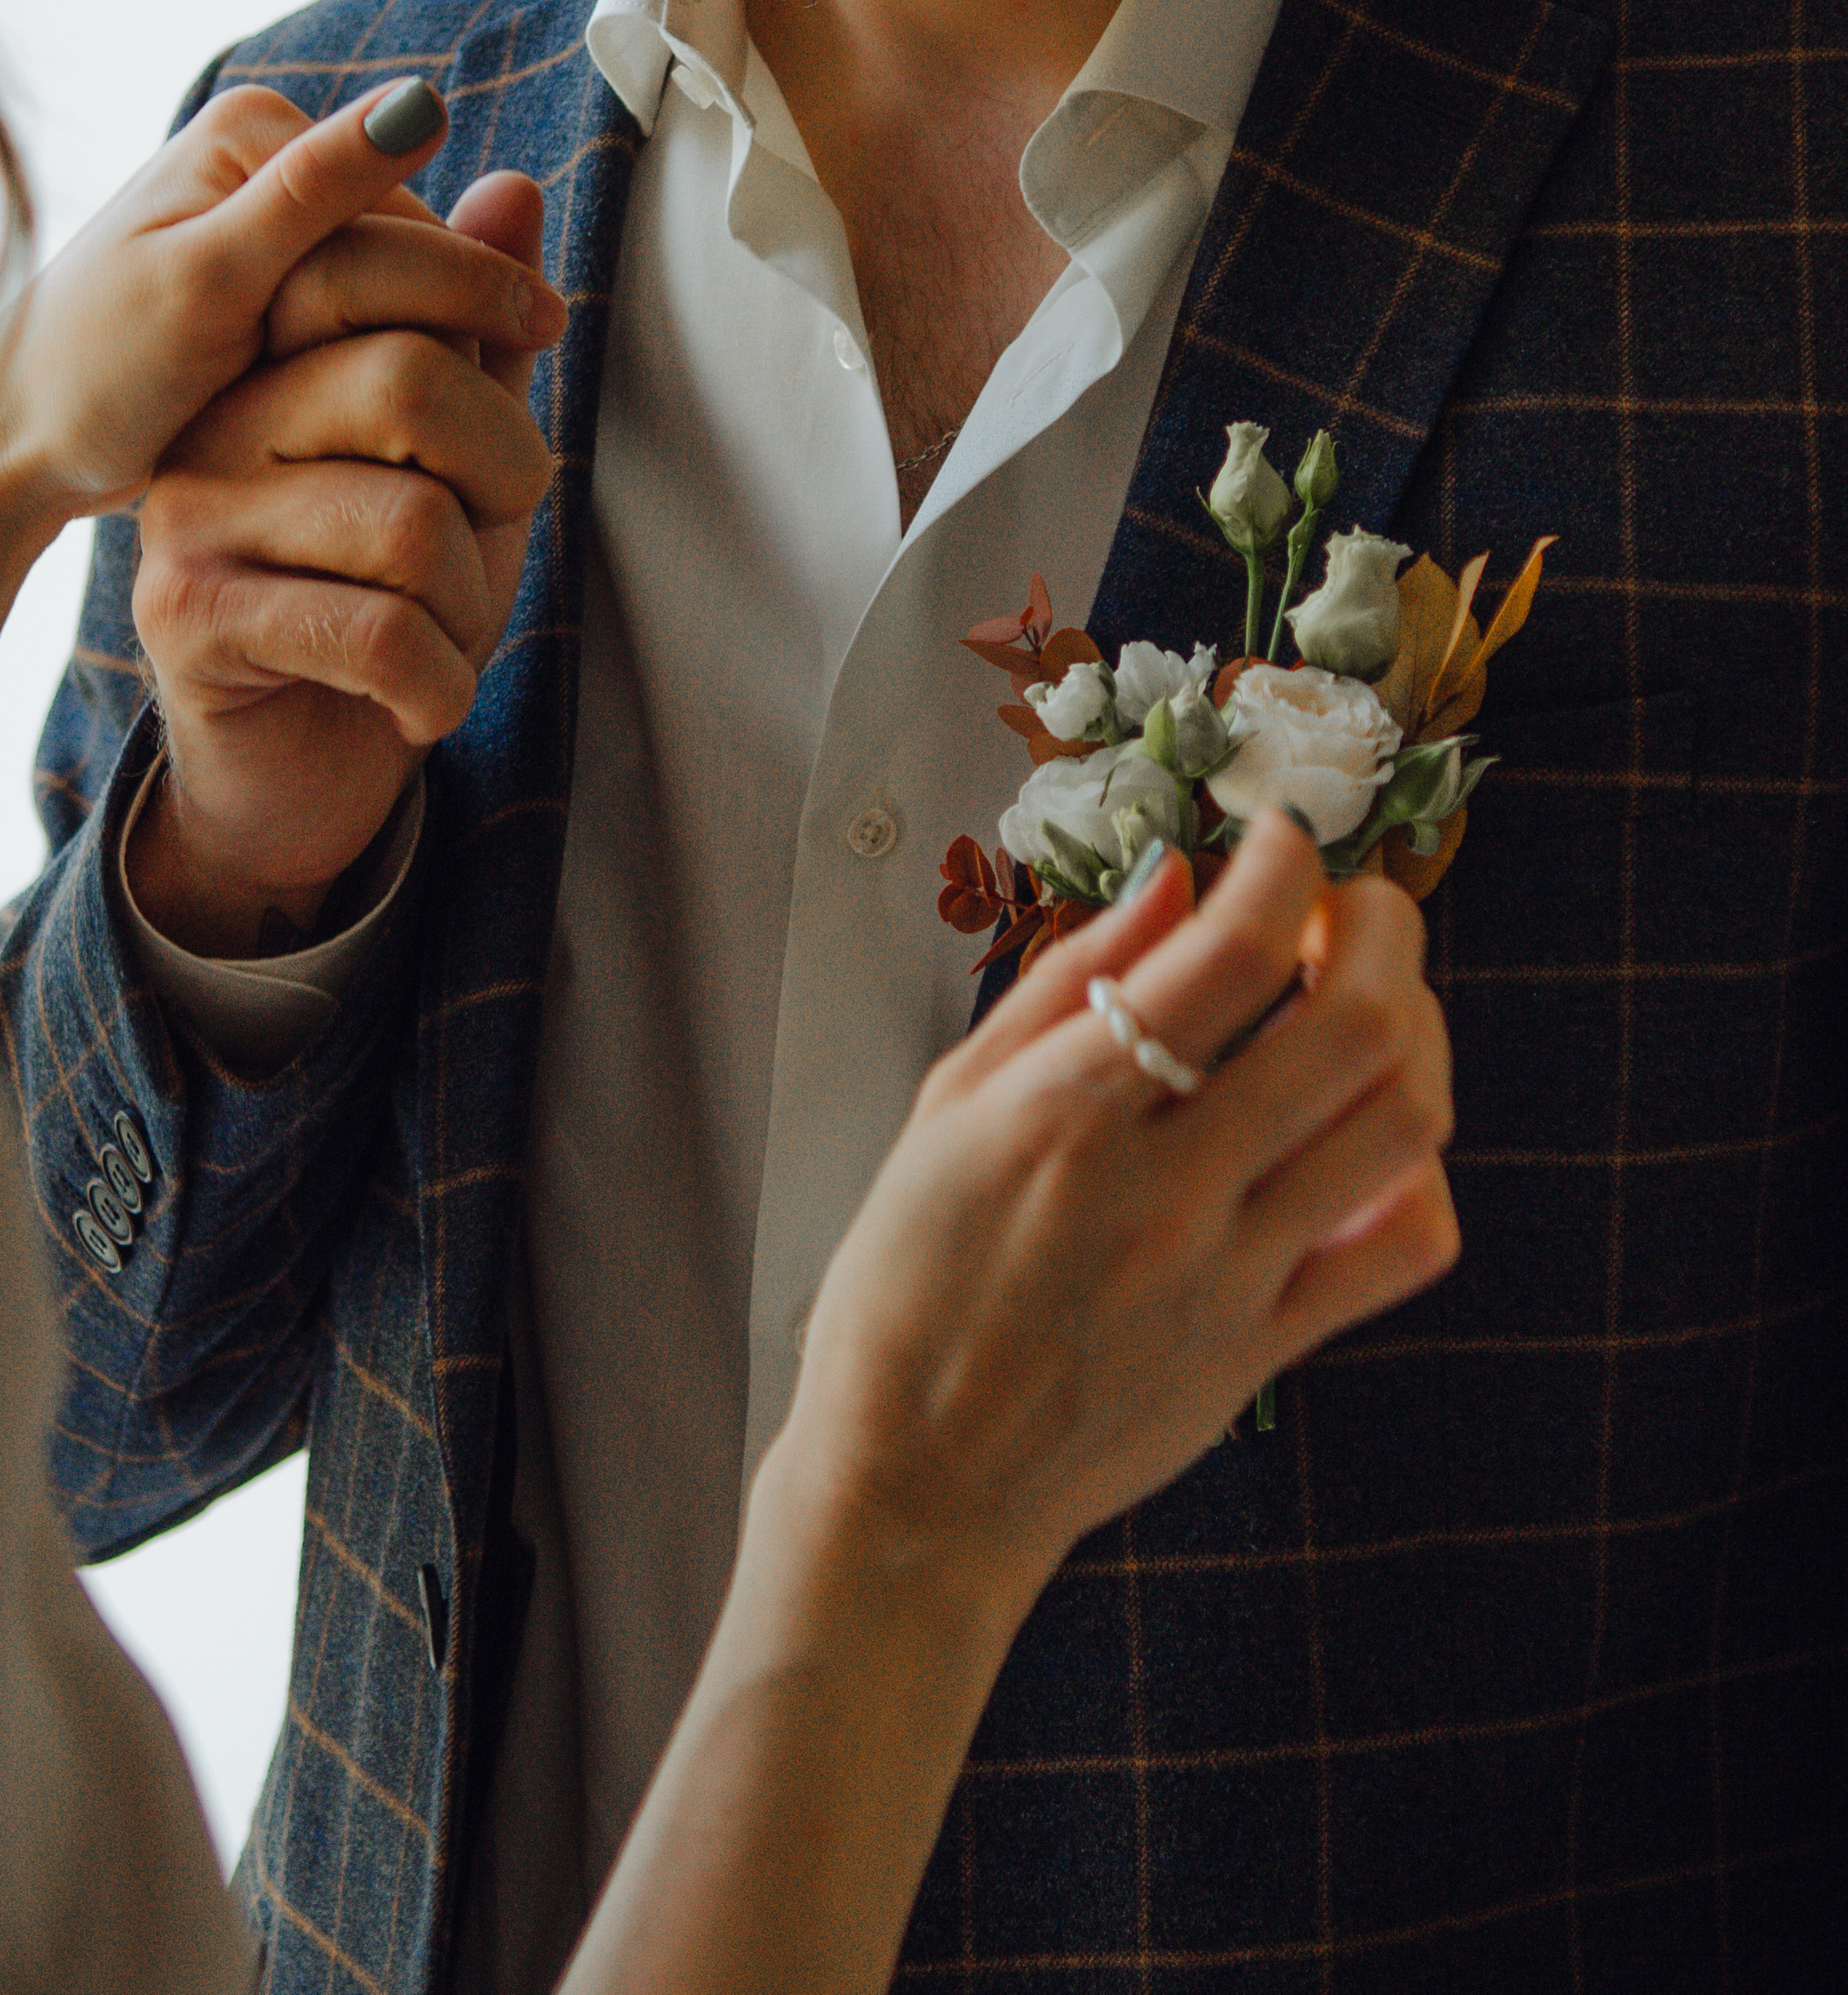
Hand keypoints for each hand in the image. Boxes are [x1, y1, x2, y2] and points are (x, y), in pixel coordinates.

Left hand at [0, 78, 512, 514]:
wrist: (16, 444)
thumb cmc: (91, 370)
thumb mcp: (205, 282)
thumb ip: (314, 194)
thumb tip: (425, 103)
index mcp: (255, 129)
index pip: (407, 215)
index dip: (446, 301)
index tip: (476, 377)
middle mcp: (267, 157)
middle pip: (404, 252)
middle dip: (421, 335)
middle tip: (449, 433)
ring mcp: (270, 221)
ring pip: (394, 295)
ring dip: (406, 360)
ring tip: (418, 443)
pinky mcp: (270, 281)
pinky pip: (360, 323)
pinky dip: (372, 373)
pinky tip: (376, 429)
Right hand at [125, 137, 565, 946]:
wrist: (302, 772)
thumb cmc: (390, 604)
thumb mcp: (459, 462)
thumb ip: (479, 335)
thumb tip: (513, 190)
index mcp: (268, 360)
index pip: (368, 270)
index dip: (481, 301)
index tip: (540, 339)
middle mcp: (213, 421)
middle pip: (405, 380)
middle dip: (504, 472)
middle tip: (493, 533)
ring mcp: (189, 520)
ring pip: (409, 523)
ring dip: (472, 608)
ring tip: (443, 640)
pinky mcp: (189, 623)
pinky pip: (378, 634)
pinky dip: (439, 687)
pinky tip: (419, 705)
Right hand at [764, 810, 1456, 1643]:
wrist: (917, 1488)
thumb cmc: (911, 1288)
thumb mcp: (948, 1105)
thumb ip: (1068, 983)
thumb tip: (1173, 880)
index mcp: (1067, 1112)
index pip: (1230, 949)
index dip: (1283, 863)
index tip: (1277, 839)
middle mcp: (1167, 1188)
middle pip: (1353, 1020)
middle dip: (1378, 926)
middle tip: (1343, 907)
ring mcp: (1231, 1275)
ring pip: (1401, 1121)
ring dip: (1412, 1030)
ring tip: (1364, 1003)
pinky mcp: (1269, 1350)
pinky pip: (1404, 1246)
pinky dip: (1416, 1168)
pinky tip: (1364, 1134)